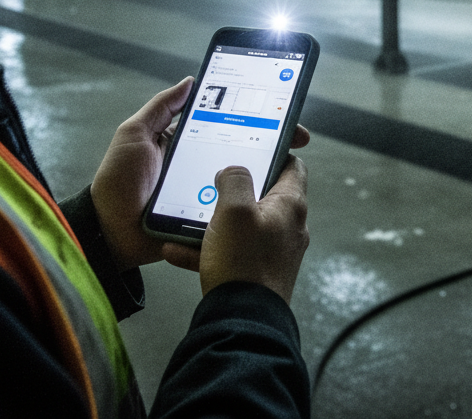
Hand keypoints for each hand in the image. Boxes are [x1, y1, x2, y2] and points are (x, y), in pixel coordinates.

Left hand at [91, 76, 311, 273]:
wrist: (107, 233)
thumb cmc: (117, 183)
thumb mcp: (134, 135)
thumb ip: (160, 107)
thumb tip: (190, 81)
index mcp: (188, 143)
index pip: (228, 124)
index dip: (254, 118)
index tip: (281, 112)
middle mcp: (201, 166)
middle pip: (243, 153)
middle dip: (272, 146)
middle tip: (295, 141)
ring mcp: (206, 194)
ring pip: (243, 183)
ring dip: (266, 176)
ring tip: (287, 169)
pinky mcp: (206, 220)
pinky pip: (232, 211)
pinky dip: (250, 206)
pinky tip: (269, 200)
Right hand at [163, 155, 309, 305]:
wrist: (240, 322)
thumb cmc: (243, 264)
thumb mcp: (234, 210)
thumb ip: (235, 180)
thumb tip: (234, 171)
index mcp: (290, 206)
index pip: (293, 166)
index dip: (274, 153)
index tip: (253, 148)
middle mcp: (288, 227)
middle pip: (264, 196)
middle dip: (234, 191)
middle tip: (212, 185)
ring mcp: (274, 252)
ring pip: (242, 226)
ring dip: (214, 222)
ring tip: (186, 220)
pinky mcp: (258, 273)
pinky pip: (231, 253)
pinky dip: (208, 249)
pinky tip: (178, 250)